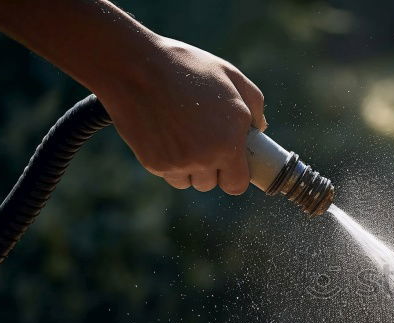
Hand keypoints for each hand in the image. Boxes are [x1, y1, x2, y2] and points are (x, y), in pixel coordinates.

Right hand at [95, 37, 266, 194]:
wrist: (134, 66)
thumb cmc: (186, 67)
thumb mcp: (231, 77)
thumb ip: (254, 106)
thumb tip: (259, 129)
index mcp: (229, 142)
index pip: (237, 185)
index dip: (234, 176)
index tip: (230, 164)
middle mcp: (205, 158)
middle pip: (211, 184)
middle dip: (211, 168)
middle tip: (203, 141)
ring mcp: (178, 163)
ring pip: (189, 182)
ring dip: (189, 167)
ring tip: (183, 135)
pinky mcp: (153, 163)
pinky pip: (168, 174)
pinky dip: (168, 161)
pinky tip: (165, 135)